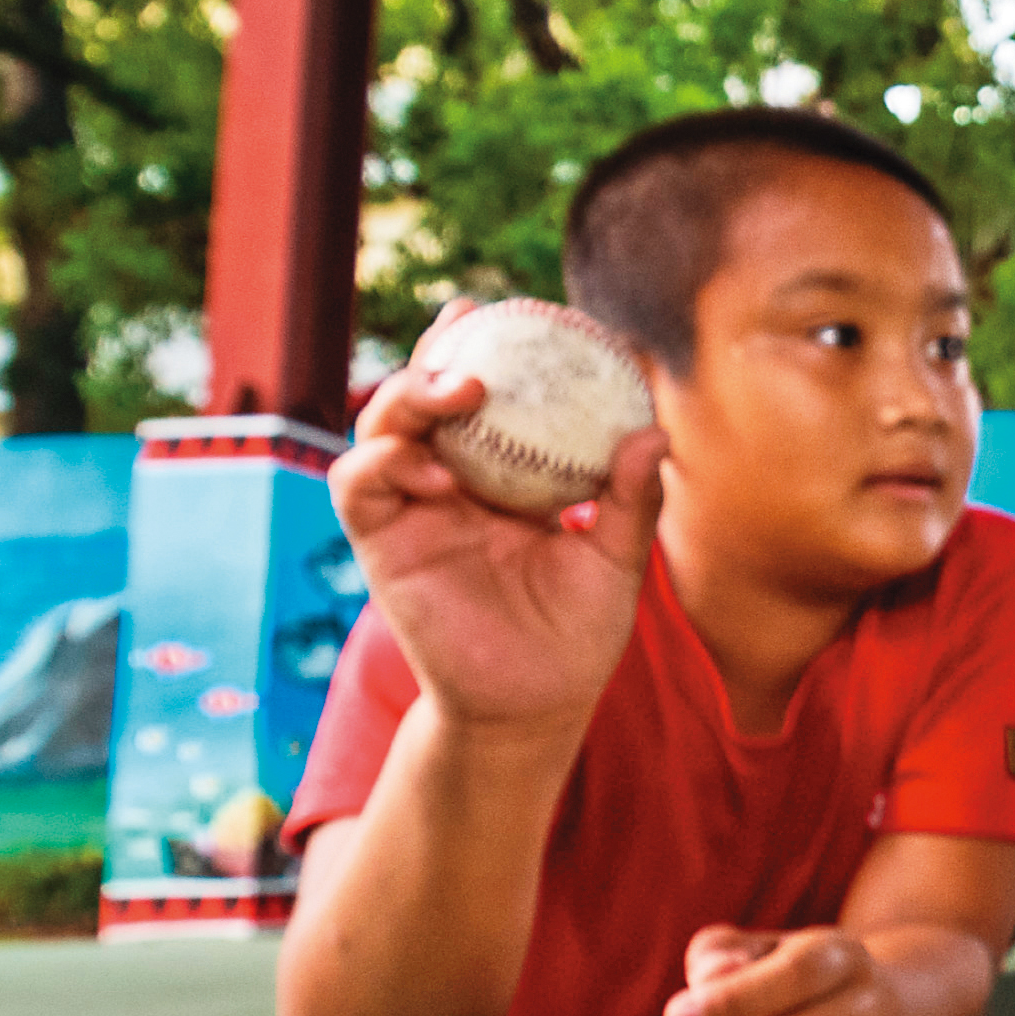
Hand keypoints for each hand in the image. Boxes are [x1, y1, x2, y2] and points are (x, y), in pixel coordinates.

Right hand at [330, 302, 665, 738]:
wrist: (534, 707)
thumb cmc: (577, 636)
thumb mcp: (616, 563)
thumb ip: (632, 501)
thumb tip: (653, 434)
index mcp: (503, 475)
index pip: (485, 396)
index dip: (487, 347)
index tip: (515, 308)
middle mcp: (449, 481)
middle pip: (423, 395)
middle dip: (437, 353)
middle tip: (475, 331)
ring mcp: (410, 509)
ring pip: (381, 426)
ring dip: (411, 396)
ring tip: (464, 390)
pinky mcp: (380, 543)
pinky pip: (361, 485)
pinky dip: (388, 463)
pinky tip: (439, 475)